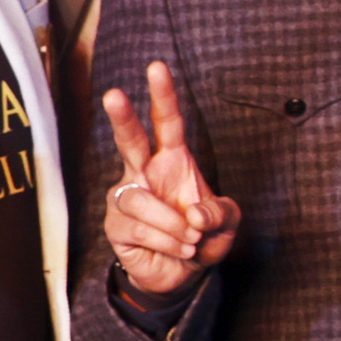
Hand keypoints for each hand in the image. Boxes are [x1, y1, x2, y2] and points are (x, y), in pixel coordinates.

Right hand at [98, 60, 239, 299]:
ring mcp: (126, 198)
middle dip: (122, 117)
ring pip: (142, 200)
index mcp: (172, 160)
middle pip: (129, 140)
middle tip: (114, 94)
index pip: (167, 122)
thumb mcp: (226, 223)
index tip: (157, 67)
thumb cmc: (203, 236)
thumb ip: (221, 213)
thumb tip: (194, 214)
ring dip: (174, 224)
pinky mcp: (115, 225)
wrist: (183, 273)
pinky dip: (169, 242)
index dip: (163, 96)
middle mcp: (143, 173)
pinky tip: (180, 249)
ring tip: (191, 239)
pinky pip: (140, 228)